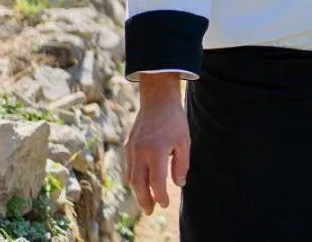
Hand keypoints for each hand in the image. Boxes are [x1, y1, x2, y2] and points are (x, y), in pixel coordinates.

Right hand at [124, 74, 189, 214]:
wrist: (157, 99)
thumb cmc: (174, 120)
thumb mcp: (184, 141)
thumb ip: (181, 164)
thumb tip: (178, 184)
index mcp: (156, 150)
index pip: (156, 182)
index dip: (161, 196)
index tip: (165, 204)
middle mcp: (140, 152)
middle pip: (138, 184)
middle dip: (144, 200)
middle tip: (150, 211)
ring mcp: (131, 149)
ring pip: (130, 178)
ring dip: (137, 192)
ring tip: (146, 200)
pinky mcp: (127, 146)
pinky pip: (128, 168)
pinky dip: (133, 179)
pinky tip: (141, 183)